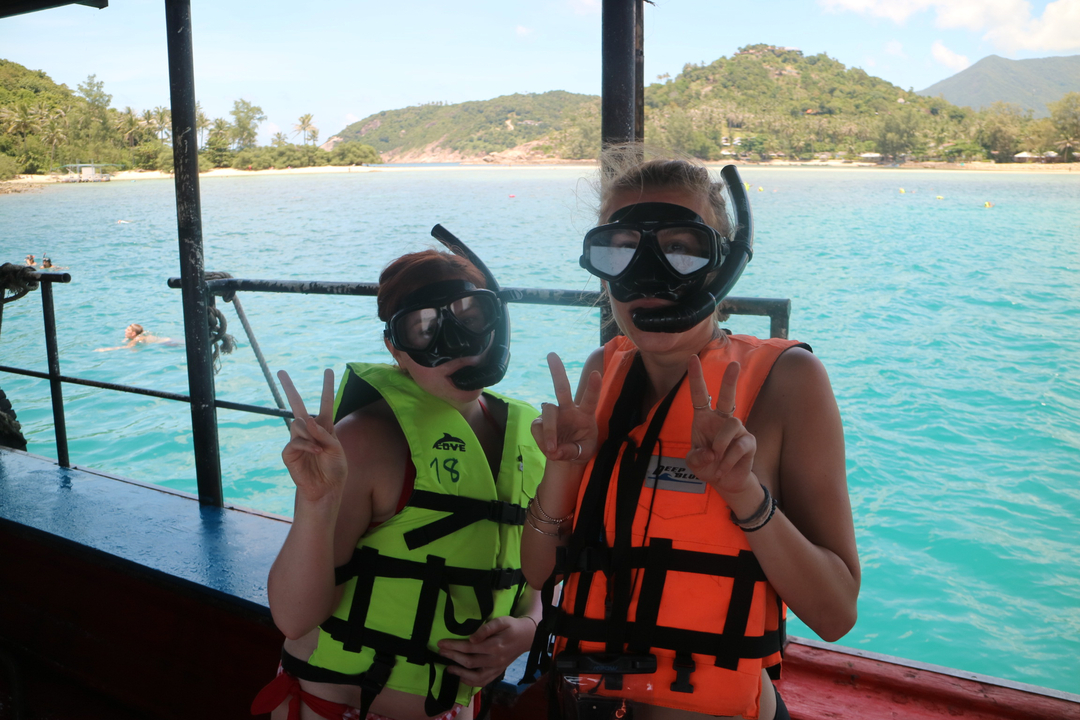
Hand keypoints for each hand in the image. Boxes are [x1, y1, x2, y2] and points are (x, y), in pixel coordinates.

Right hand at [278, 368, 348, 503]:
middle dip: (289, 388)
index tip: (328, 370)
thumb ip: (323, 433)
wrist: (326, 487)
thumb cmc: (334, 468)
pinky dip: (307, 445)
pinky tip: (315, 452)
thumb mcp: (335, 448)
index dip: (327, 387)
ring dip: (310, 434)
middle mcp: (309, 430)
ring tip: (319, 448)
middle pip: (297, 405)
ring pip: (298, 424)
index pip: (326, 403)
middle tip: (280, 371)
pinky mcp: (289, 452)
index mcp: (324, 427)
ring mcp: (297, 440)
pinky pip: (295, 441)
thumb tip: (306, 420)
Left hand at [437, 615, 536, 687]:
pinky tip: (461, 677)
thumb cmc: (512, 626)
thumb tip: (471, 639)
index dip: (453, 646)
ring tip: (448, 668)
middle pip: (469, 662)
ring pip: (475, 676)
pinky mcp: (498, 672)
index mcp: (495, 646)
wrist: (527, 636)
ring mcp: (497, 668)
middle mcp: (495, 660)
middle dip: (452, 657)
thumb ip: (486, 629)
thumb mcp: (501, 621)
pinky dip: (471, 682)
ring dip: (460, 673)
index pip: (469, 648)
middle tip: (441, 652)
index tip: (441, 643)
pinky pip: (483, 681)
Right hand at [531, 353, 601, 463]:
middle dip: (557, 372)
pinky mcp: (539, 422)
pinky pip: (538, 429)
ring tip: (553, 450)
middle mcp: (568, 409)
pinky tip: (549, 449)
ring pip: (548, 412)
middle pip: (562, 388)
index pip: (590, 399)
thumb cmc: (580, 448)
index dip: (593, 387)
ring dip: (550, 432)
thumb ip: (572, 452)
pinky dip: (543, 442)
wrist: (565, 456)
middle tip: (551, 354)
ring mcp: (553, 414)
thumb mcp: (584, 453)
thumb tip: (556, 451)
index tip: (596, 374)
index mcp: (585, 414)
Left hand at [684, 357, 756, 496]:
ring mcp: (737, 429)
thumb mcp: (694, 463)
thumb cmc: (707, 466)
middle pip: (727, 396)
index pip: (699, 395)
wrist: (725, 482)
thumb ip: (696, 457)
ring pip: (732, 424)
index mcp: (704, 419)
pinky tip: (722, 468)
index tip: (692, 358)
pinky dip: (727, 460)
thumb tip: (711, 453)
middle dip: (730, 381)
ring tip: (716, 458)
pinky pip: (739, 446)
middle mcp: (721, 420)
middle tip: (734, 364)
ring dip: (721, 443)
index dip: (696, 377)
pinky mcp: (749, 442)